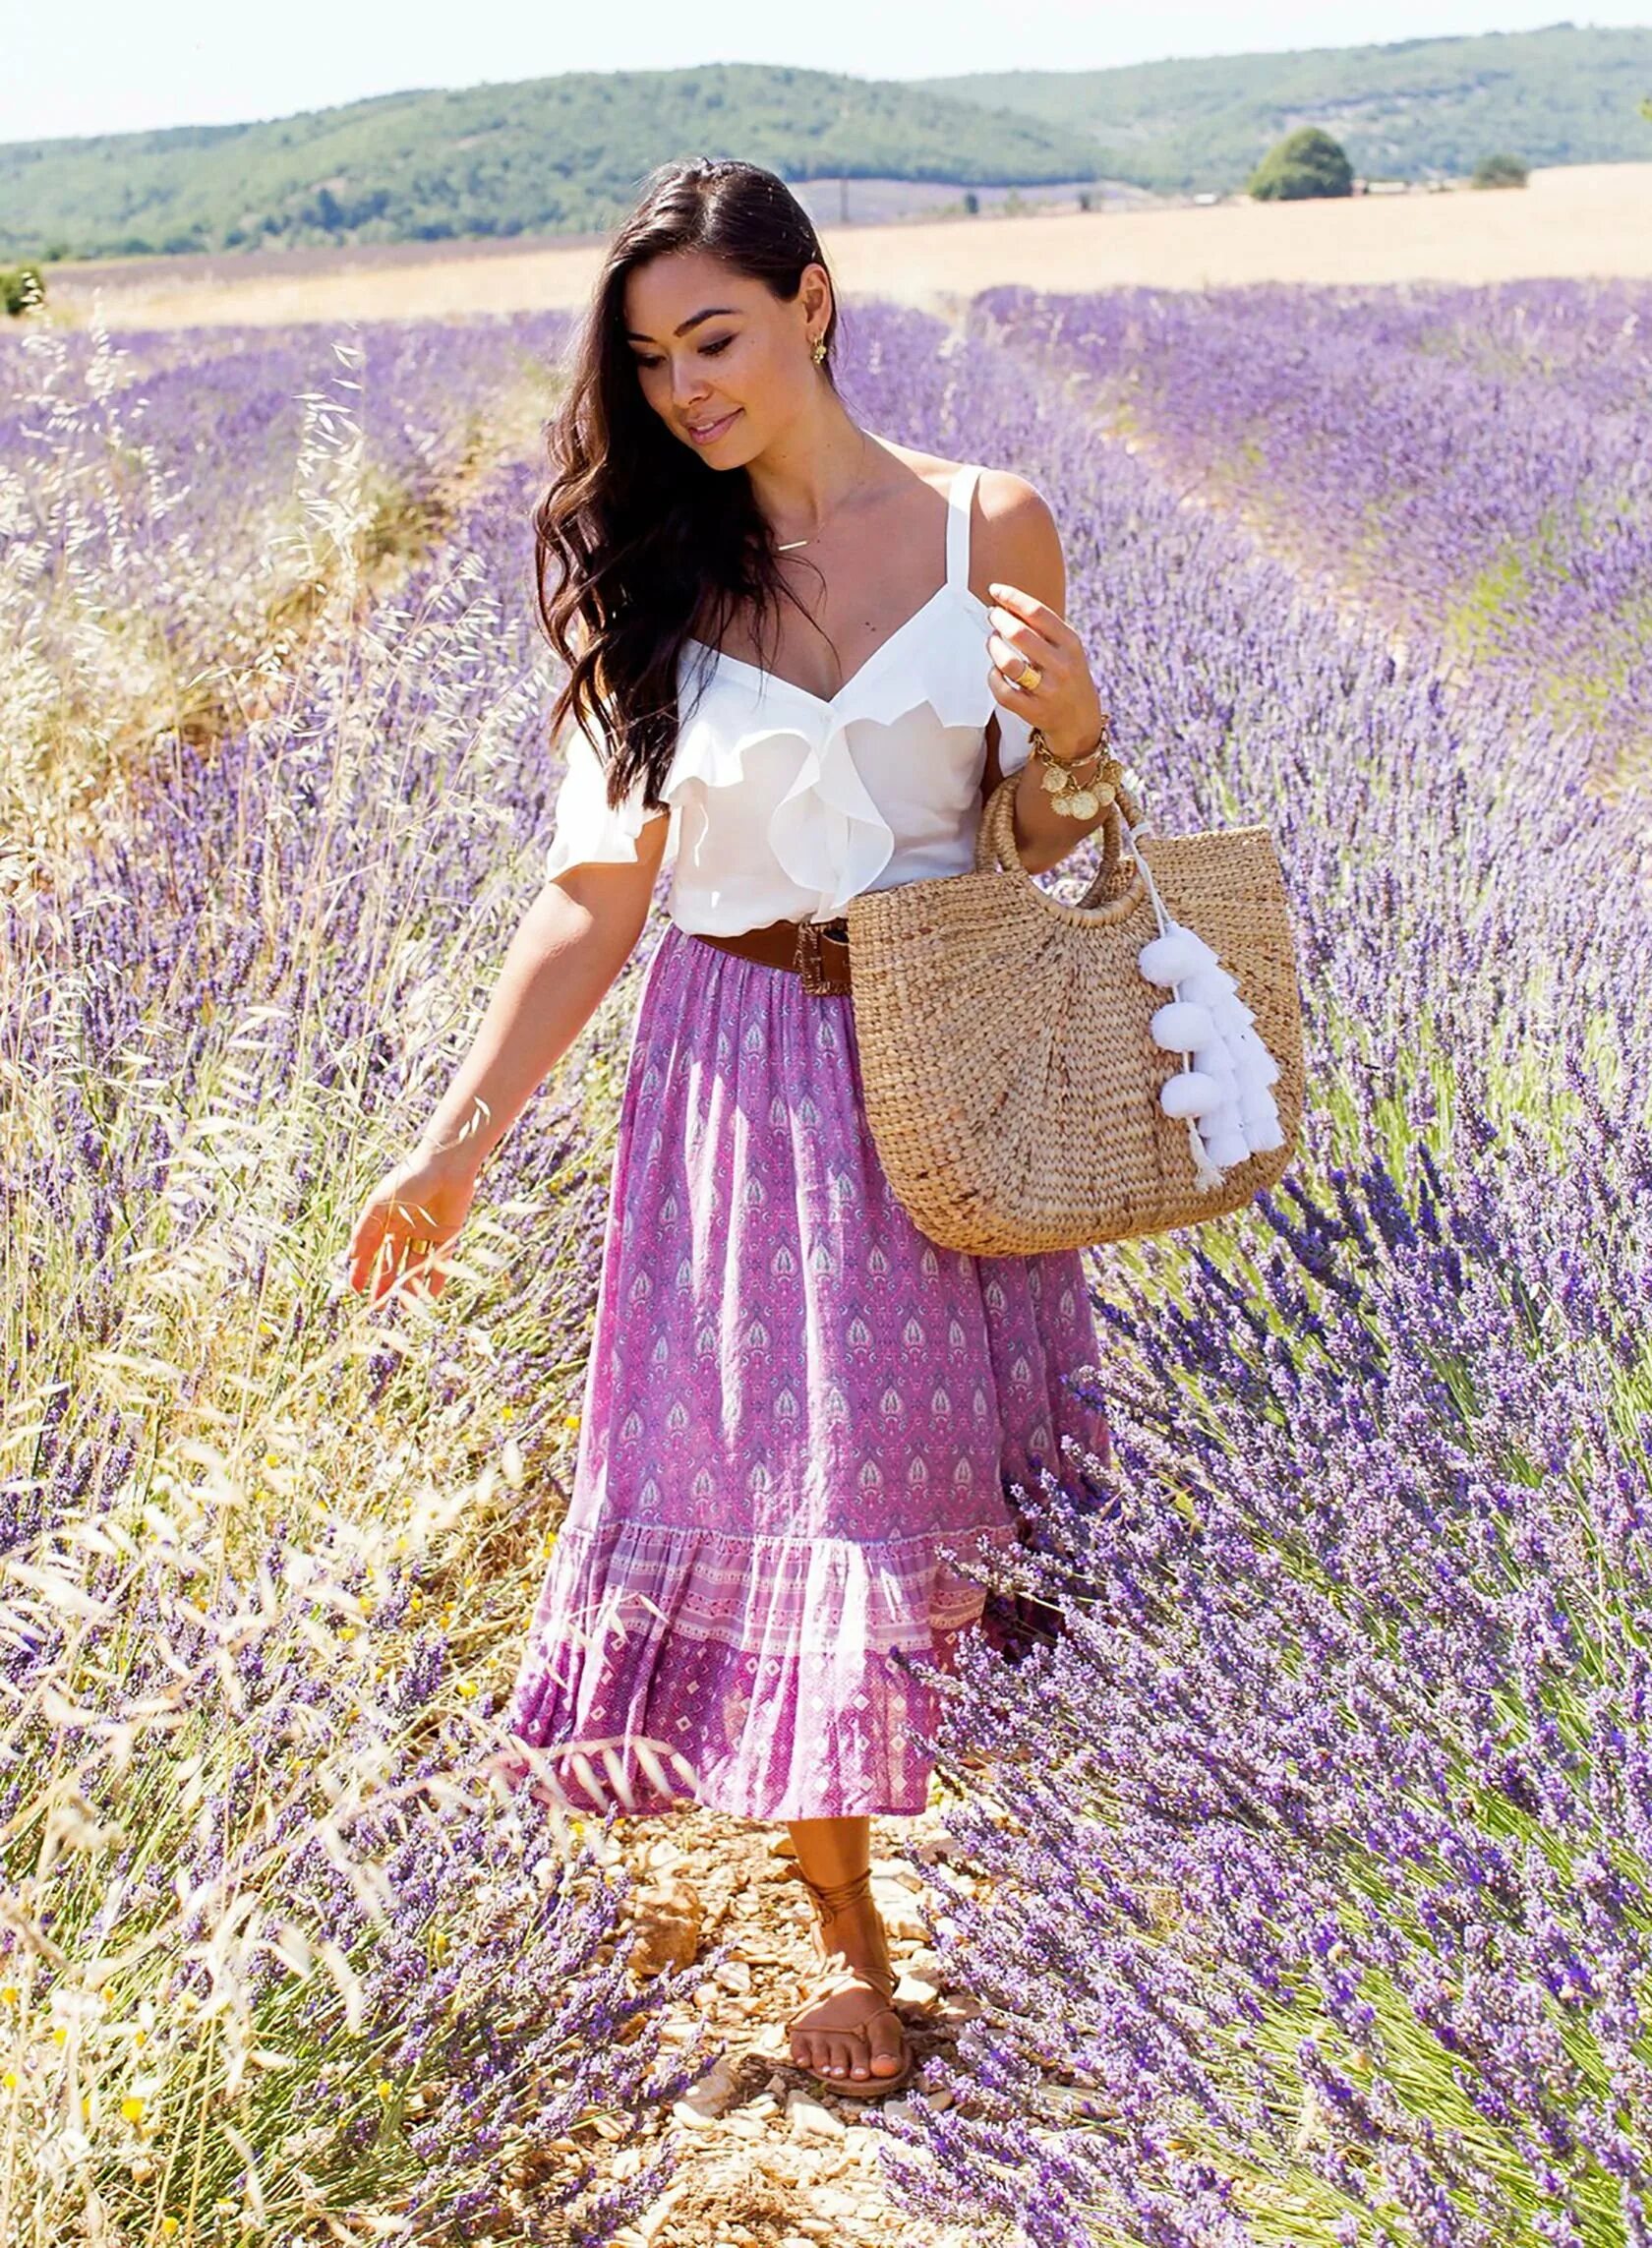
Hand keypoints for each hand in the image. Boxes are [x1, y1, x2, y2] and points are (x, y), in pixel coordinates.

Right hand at [344, 1148, 475, 1306]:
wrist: (446, 1166)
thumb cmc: (408, 1180)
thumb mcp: (379, 1205)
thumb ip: (364, 1230)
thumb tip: (350, 1257)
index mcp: (385, 1219)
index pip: (370, 1250)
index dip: (362, 1269)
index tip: (355, 1289)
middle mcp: (405, 1228)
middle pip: (392, 1262)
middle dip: (384, 1284)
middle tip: (377, 1306)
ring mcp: (426, 1233)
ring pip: (415, 1265)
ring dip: (409, 1286)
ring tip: (403, 1308)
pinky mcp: (448, 1235)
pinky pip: (439, 1262)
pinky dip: (435, 1279)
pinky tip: (429, 1298)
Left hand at [984, 580, 1107, 764]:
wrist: (1081, 721)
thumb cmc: (1067, 675)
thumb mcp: (1067, 648)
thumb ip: (1043, 628)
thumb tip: (1005, 603)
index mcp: (1071, 644)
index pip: (1038, 613)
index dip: (1012, 598)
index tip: (996, 590)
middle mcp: (1062, 666)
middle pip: (1020, 634)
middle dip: (999, 620)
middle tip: (992, 615)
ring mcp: (1047, 690)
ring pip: (1008, 663)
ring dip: (994, 647)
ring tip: (992, 641)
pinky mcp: (1033, 711)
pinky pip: (1002, 691)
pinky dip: (993, 677)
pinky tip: (995, 671)